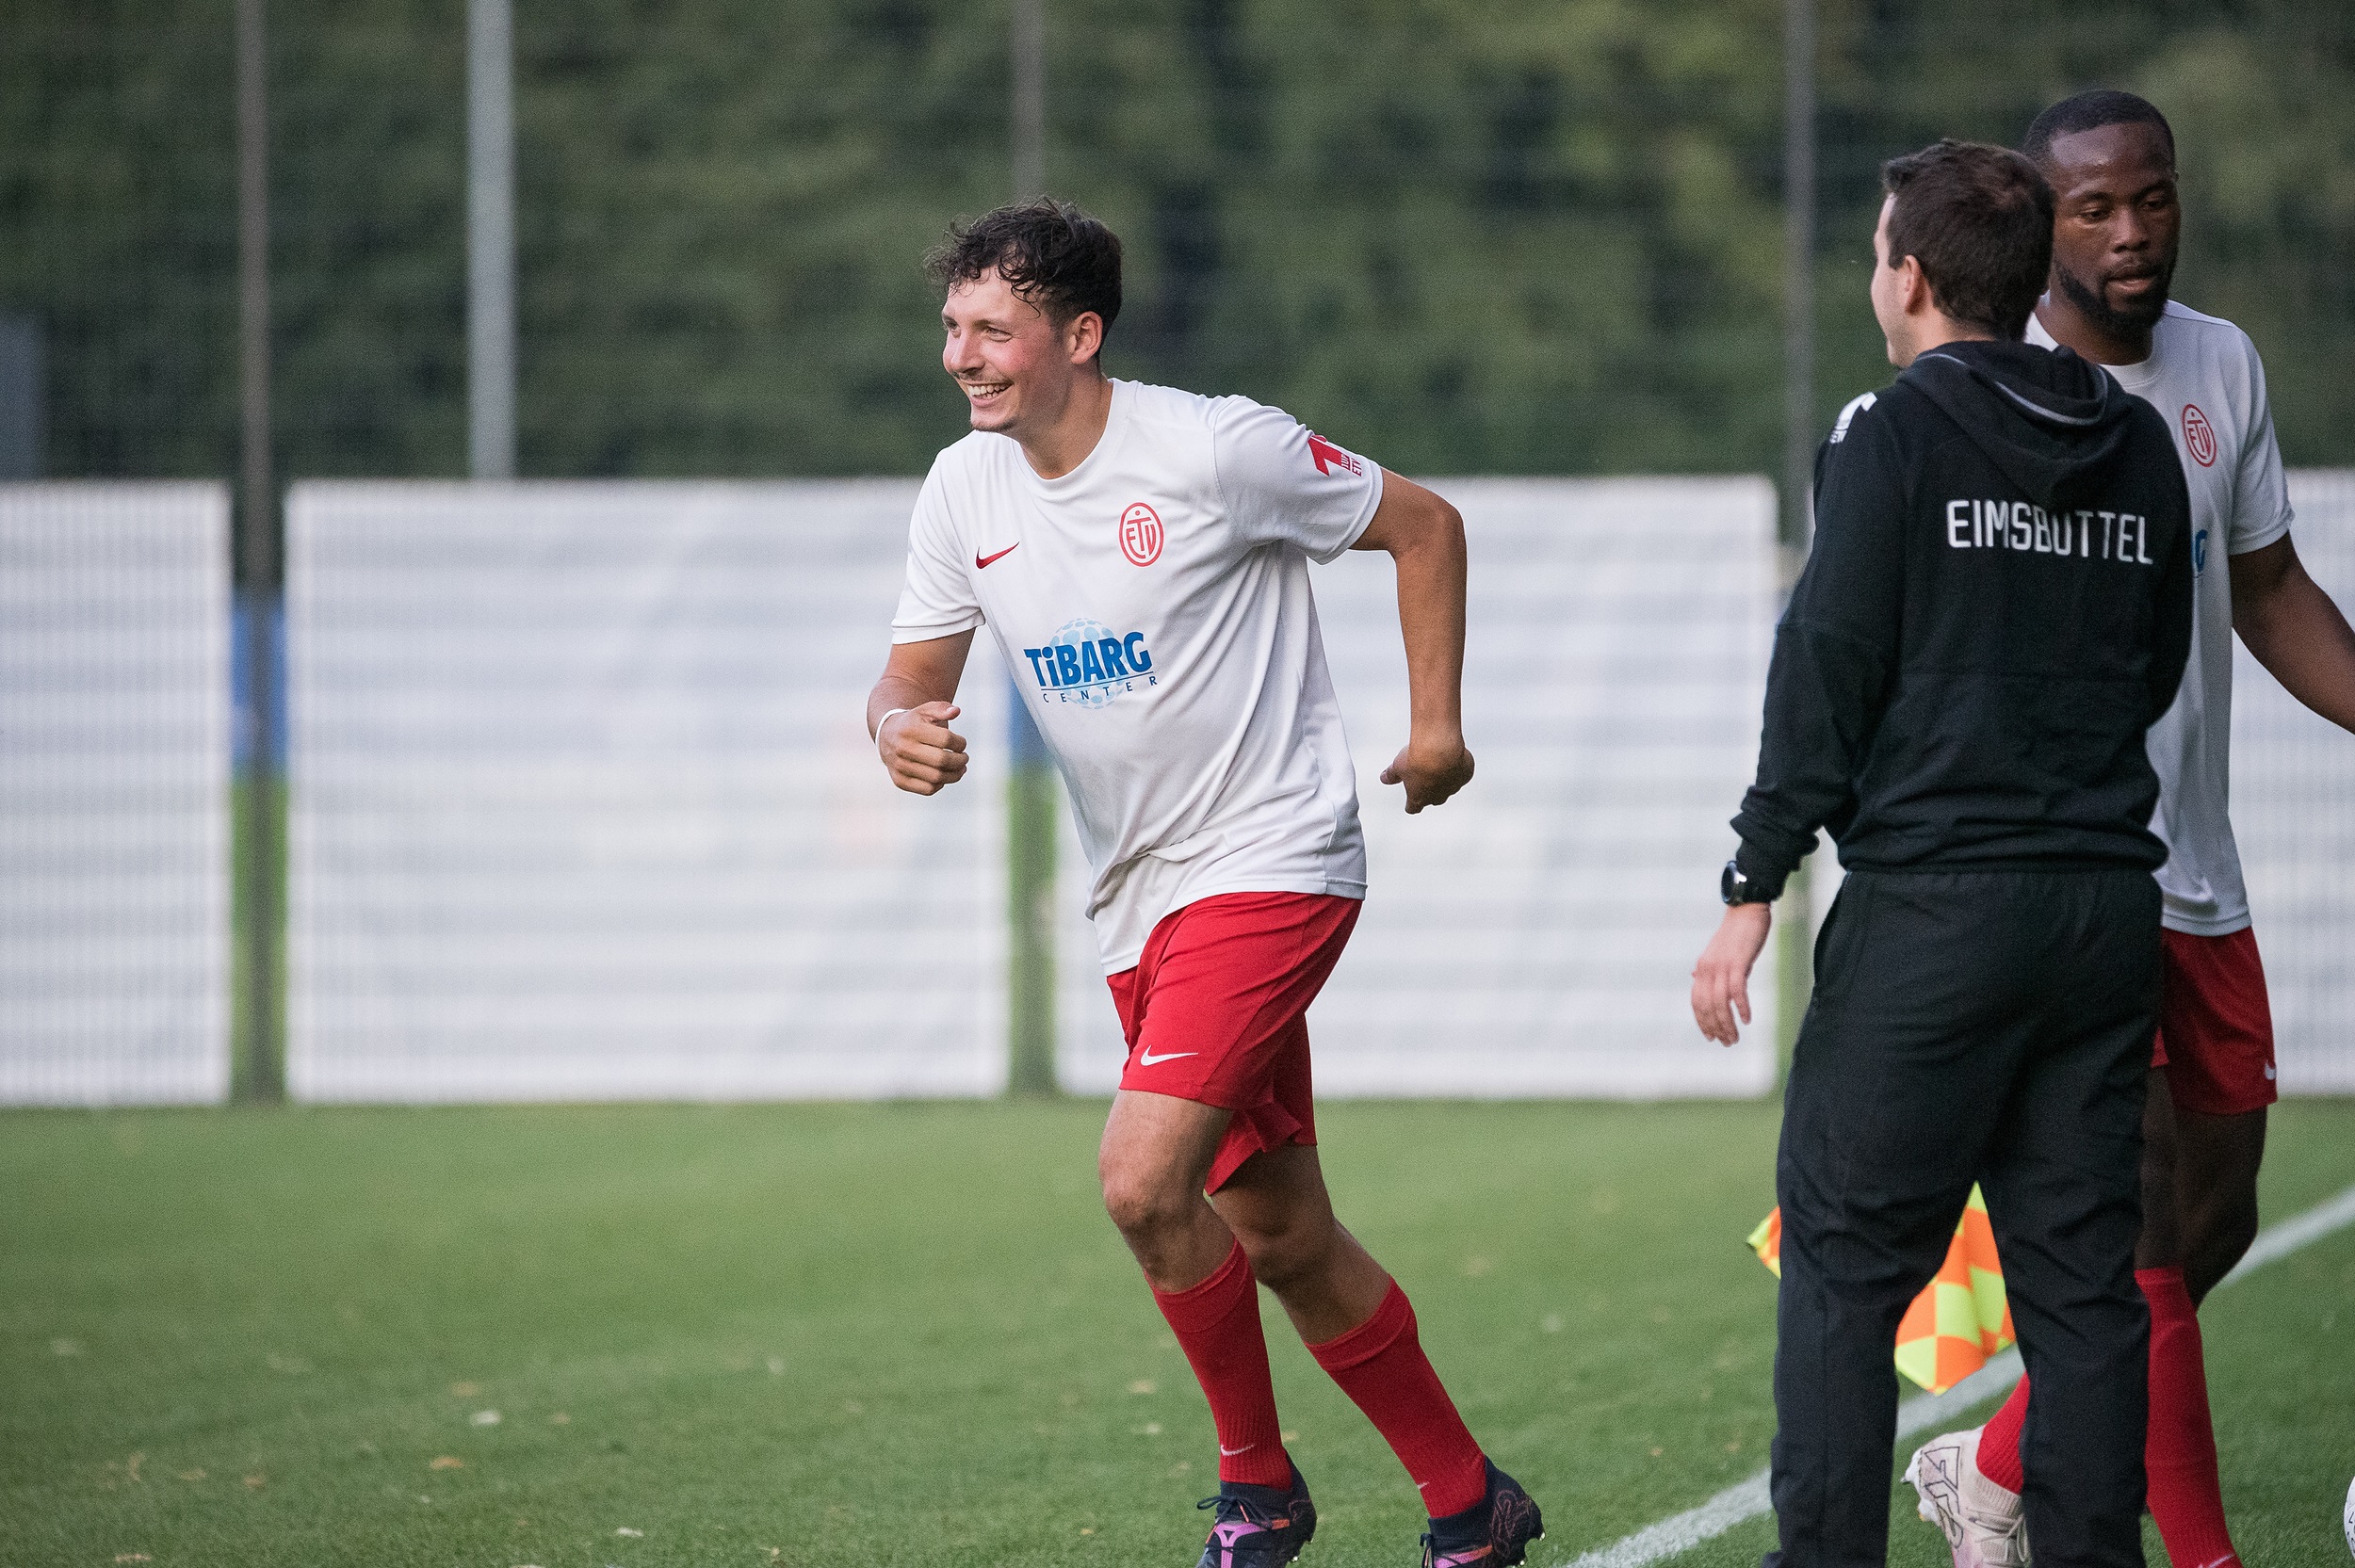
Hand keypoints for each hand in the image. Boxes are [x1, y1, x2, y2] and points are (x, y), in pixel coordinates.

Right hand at [878, 701, 968, 793]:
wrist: (886, 737)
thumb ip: (941, 708)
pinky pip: (928, 789)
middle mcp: (903, 749)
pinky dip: (940, 784)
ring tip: (960, 769)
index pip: (945, 740)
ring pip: (936, 778)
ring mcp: (900, 767)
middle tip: (965, 758)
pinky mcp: (900, 781)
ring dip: (955, 775)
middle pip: (942, 760)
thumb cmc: (912, 723)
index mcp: (911, 729)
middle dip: (960, 761)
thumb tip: (956, 711)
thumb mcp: (924, 711)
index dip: (960, 743)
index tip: (961, 744)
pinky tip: (944, 776)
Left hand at [1380, 734, 1474, 813]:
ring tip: (1440, 761)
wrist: (1439, 748)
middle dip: (1430, 790)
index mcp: (1418, 798)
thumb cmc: (1417, 758)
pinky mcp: (1465, 775)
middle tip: (1426, 776)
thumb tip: (1384, 778)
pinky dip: (1459, 767)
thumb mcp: (1398, 766)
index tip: (1410, 803)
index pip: (1413, 808)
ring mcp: (1453, 787)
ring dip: (1445, 777)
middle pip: (1434, 799)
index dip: (1411, 804)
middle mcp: (1437, 796)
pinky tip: (1453, 755)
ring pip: (1449, 786)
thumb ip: (1391, 775)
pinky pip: (1462, 773)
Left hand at [1691, 903, 1771, 1045]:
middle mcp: (1707, 969)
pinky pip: (1736, 990)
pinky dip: (1740, 1007)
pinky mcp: (1738, 962)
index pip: (1697, 1002)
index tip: (1710, 1037)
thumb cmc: (1736, 933)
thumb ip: (1708, 968)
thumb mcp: (1718, 954)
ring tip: (1735, 1038)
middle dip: (1715, 1028)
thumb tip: (1695, 976)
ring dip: (1727, 1024)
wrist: (1746, 910)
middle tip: (1727, 1043)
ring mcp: (1721, 966)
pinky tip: (1746, 1020)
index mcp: (1702, 968)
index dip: (1702, 1021)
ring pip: (1720, 1002)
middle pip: (1707, 1006)